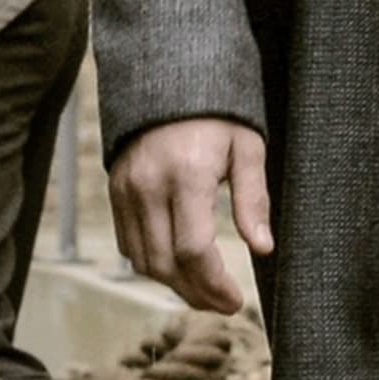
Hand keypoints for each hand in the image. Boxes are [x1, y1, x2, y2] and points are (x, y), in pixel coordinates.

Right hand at [110, 116, 270, 314]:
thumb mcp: (246, 148)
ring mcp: (126, 189)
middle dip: (196, 294)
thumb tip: (263, 248)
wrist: (167, 75)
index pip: (194, 250)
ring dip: (173, 285)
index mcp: (187, 174)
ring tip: (204, 291)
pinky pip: (127, 243)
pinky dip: (151, 264)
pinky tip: (178, 267)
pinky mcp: (115, 190)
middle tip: (224, 304)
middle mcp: (149, 185)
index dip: (215, 285)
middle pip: (165, 264)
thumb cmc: (217, 113)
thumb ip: (253, 199)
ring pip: (142, 260)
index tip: (236, 300)